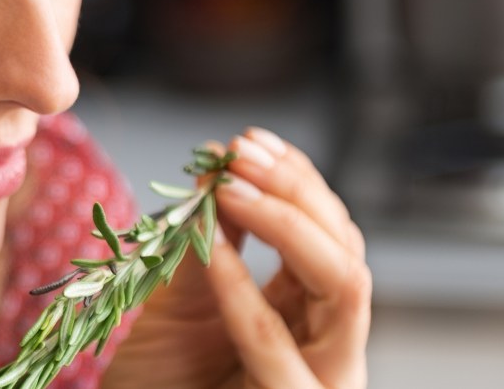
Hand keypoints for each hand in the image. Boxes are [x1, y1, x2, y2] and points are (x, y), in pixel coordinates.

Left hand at [102, 127, 369, 388]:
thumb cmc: (157, 383)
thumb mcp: (179, 299)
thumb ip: (208, 241)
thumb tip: (220, 166)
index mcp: (308, 313)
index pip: (327, 230)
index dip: (293, 178)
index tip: (245, 139)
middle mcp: (326, 344)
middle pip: (346, 248)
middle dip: (298, 190)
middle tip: (241, 152)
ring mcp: (318, 378)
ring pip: (346, 286)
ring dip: (288, 225)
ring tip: (230, 188)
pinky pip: (278, 345)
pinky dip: (245, 290)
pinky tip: (214, 250)